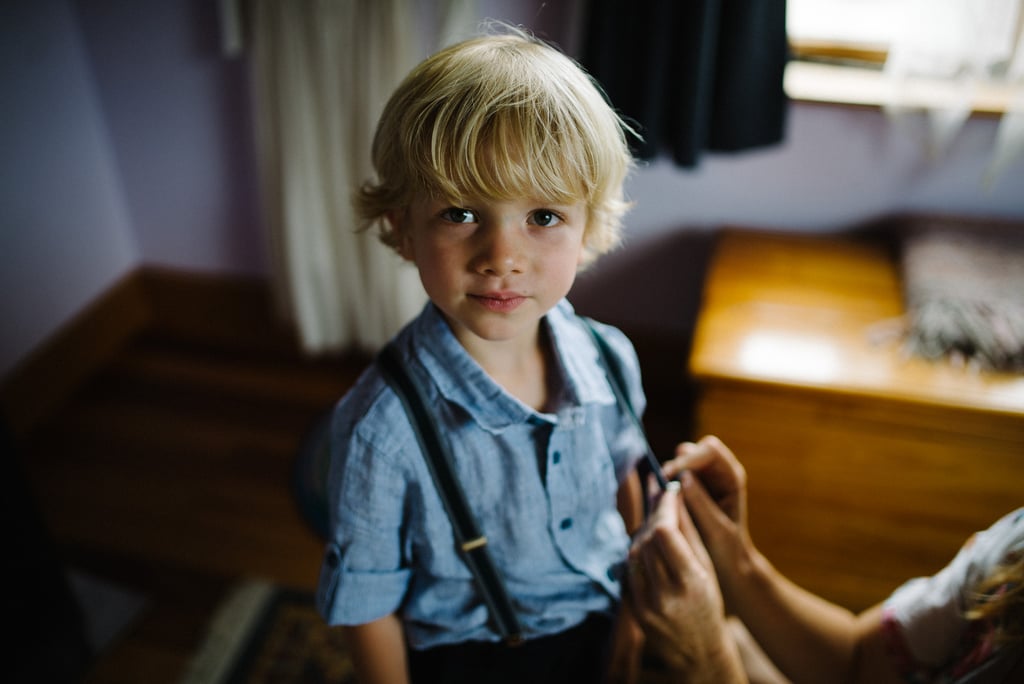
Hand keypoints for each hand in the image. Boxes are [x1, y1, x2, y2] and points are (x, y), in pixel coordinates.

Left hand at [626, 483, 744, 681]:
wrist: (698, 649)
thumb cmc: (707, 601)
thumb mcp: (705, 566)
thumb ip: (687, 530)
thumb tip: (672, 493)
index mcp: (690, 582)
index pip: (665, 533)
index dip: (663, 507)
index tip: (667, 490)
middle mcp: (665, 595)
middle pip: (646, 539)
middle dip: (652, 517)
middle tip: (660, 502)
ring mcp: (646, 604)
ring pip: (634, 552)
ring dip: (642, 532)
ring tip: (656, 525)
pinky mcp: (634, 609)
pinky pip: (629, 570)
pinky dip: (637, 553)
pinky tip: (648, 548)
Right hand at [663, 436, 748, 559]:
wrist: (729, 567)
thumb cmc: (727, 551)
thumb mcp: (716, 530)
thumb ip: (702, 503)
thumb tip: (684, 477)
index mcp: (732, 478)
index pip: (710, 451)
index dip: (689, 459)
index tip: (669, 476)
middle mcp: (719, 473)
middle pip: (693, 451)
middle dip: (675, 465)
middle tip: (661, 485)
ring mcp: (703, 479)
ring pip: (680, 462)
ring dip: (668, 475)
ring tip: (659, 496)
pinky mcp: (689, 489)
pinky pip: (674, 477)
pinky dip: (664, 484)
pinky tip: (658, 499)